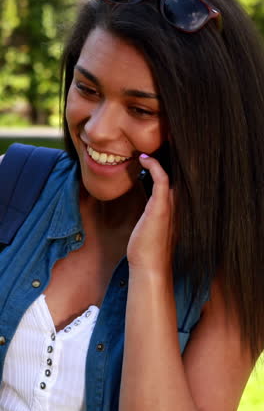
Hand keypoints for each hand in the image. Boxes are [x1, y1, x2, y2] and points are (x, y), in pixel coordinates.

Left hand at [127, 153, 176, 275]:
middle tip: (160, 144)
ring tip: (152, 147)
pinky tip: (145, 159)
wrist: (149, 266)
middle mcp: (178, 205)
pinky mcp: (161, 206)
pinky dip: (154, 166)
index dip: (171, 168)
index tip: (159, 155)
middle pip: (179, 176)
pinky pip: (162, 179)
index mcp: (176, 208)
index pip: (177, 183)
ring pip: (172, 174)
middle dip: (171, 160)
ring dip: (162, 159)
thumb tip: (145, 205)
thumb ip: (153, 213)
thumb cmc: (148, 249)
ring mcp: (172, 205)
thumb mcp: (151, 227)